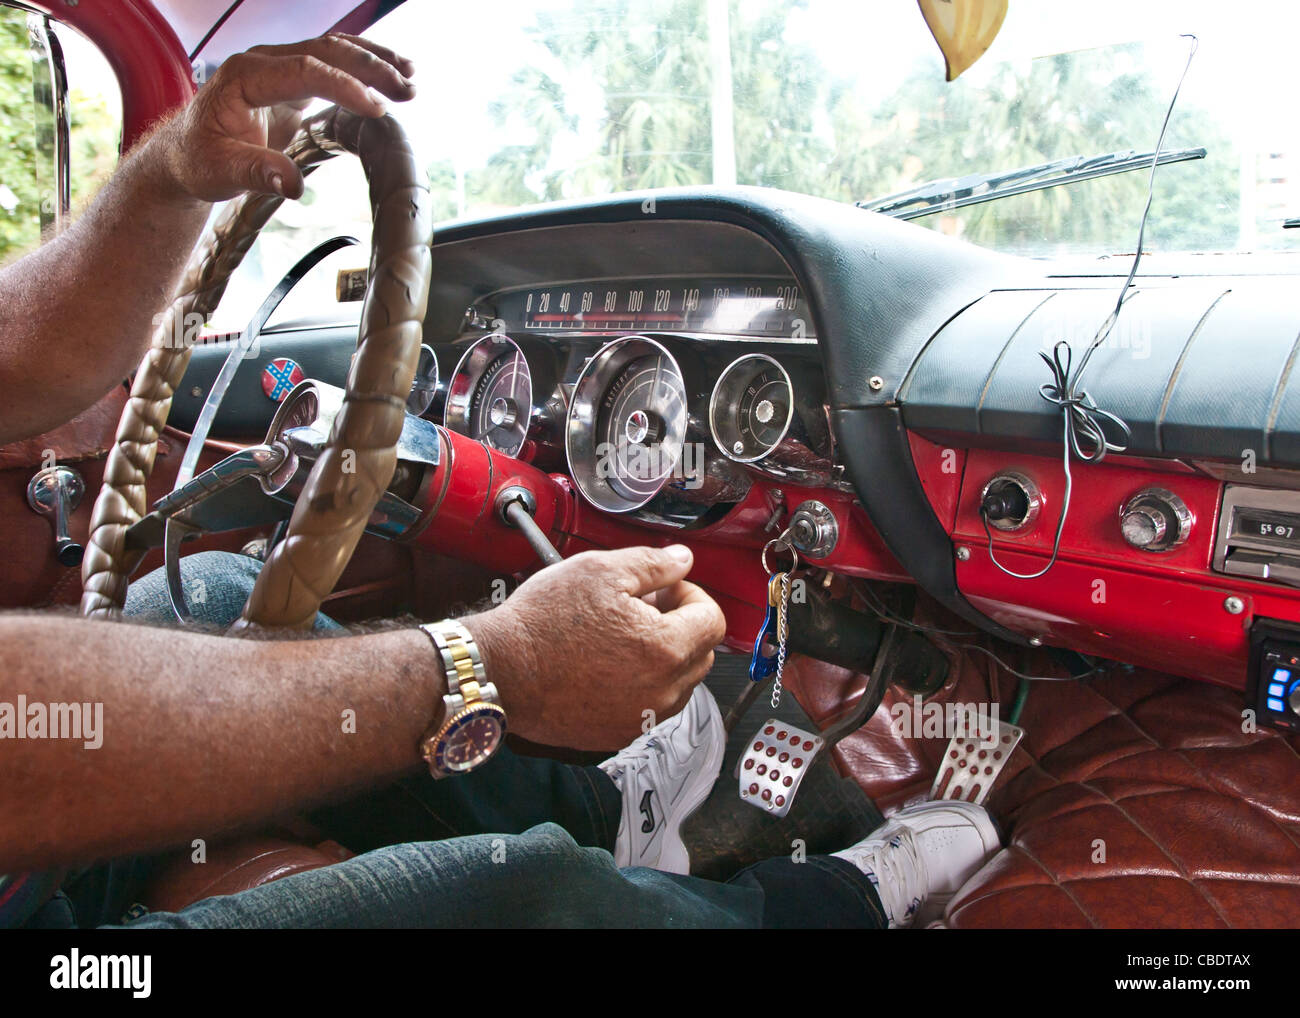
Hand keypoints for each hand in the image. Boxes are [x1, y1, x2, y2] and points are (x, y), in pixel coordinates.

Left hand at [151, 33, 416, 202]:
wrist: (186, 152)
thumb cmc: (199, 159)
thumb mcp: (220, 171)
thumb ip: (256, 172)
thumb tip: (292, 185)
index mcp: (244, 77)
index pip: (302, 70)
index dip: (342, 87)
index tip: (375, 108)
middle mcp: (263, 62)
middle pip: (324, 51)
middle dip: (369, 67)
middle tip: (405, 89)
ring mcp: (278, 67)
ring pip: (333, 50)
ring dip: (373, 61)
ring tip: (410, 78)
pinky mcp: (292, 81)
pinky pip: (333, 64)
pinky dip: (364, 68)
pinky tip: (392, 75)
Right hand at [464, 546, 727, 749]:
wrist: (500, 671)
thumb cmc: (544, 622)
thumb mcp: (601, 570)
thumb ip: (654, 563)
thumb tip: (683, 560)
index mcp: (667, 649)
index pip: (713, 621)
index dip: (691, 595)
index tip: (665, 588)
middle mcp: (663, 692)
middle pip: (701, 654)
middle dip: (681, 625)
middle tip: (642, 606)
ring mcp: (641, 718)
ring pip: (679, 684)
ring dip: (664, 656)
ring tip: (621, 635)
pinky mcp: (618, 734)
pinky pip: (650, 706)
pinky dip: (642, 683)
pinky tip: (607, 663)